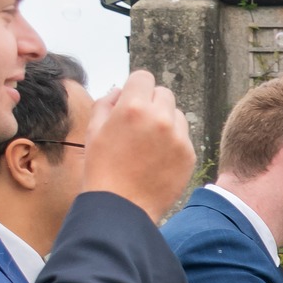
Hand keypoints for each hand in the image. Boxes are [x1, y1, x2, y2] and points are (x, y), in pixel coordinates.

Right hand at [81, 70, 196, 220]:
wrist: (122, 206)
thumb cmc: (102, 167)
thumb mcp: (93, 129)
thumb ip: (107, 102)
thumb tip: (121, 90)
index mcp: (133, 107)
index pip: (143, 77)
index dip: (136, 87)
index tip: (132, 99)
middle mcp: (160, 118)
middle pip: (164, 93)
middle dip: (151, 102)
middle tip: (139, 122)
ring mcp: (178, 137)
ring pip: (177, 114)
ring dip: (165, 121)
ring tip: (148, 143)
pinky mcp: (189, 154)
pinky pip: (184, 137)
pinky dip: (173, 142)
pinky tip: (158, 158)